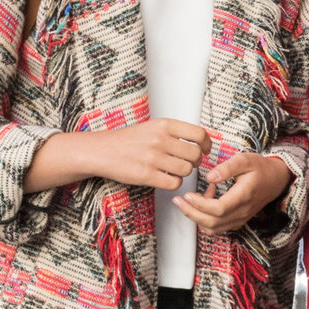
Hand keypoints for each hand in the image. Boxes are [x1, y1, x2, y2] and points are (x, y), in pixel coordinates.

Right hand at [92, 119, 212, 190]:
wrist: (102, 150)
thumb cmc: (127, 140)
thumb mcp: (152, 127)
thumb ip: (174, 132)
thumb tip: (198, 141)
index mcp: (163, 125)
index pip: (198, 134)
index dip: (206, 144)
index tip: (205, 149)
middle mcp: (160, 139)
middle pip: (195, 154)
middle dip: (195, 162)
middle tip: (188, 163)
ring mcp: (153, 158)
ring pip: (186, 170)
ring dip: (184, 173)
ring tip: (174, 170)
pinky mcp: (147, 175)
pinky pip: (174, 183)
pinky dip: (174, 183)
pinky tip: (167, 178)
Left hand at [173, 153, 292, 234]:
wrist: (276, 179)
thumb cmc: (261, 168)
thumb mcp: (245, 160)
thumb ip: (227, 168)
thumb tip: (209, 177)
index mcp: (244, 196)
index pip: (219, 209)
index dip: (200, 205)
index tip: (187, 195)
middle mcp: (242, 212)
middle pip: (212, 222)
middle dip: (191, 213)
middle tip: (178, 200)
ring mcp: (240, 219)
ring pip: (213, 228)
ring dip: (197, 217)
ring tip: (188, 200)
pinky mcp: (237, 221)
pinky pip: (217, 227)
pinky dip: (205, 219)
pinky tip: (204, 201)